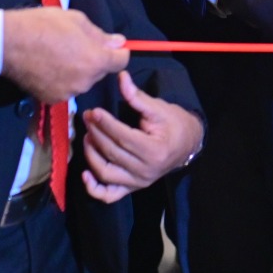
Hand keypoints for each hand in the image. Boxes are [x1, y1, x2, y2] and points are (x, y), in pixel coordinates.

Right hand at [2, 7, 129, 103]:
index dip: (118, 52)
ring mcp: (68, 93)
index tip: (111, 46)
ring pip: (83, 80)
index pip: (121, 61)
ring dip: (79, 71)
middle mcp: (85, 81)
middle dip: (95, 59)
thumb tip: (119, 43)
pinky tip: (49, 67)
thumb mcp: (77, 20)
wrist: (8, 43)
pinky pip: (66, 88)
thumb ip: (101, 35)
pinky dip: (63, 80)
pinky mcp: (52, 99)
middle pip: (101, 71)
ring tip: (60, 55)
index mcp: (95, 61)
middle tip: (76, 45)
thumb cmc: (44, 25)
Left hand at [81, 71, 205, 202]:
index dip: (106, 124)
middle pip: (112, 153)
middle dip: (96, 134)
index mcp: (154, 150)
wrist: (187, 145)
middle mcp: (145, 170)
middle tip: (88, 118)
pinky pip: (109, 195)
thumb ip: (137, 96)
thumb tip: (121, 77)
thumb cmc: (174, 124)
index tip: (94, 112)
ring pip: (106, 173)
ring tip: (87, 137)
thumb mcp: (158, 108)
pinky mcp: (132, 188)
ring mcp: (138, 182)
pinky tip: (85, 174)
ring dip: (91, 155)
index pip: (123, 137)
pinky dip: (94, 188)